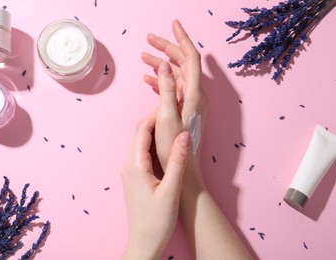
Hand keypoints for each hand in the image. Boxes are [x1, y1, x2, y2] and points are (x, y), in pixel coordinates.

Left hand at [121, 112, 190, 259]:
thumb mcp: (171, 190)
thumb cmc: (157, 220)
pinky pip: (143, 153)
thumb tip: (184, 134)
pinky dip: (155, 144)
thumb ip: (177, 161)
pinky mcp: (135, 177)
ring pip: (142, 142)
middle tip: (176, 112)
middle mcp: (129, 164)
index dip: (157, 115)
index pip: (143, 129)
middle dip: (157, 120)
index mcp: (135, 165)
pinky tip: (169, 145)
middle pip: (141, 133)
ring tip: (175, 125)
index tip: (172, 106)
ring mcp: (130, 171)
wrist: (144, 242)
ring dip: (157, 131)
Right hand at [142, 20, 204, 171]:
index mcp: (194, 93)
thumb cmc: (174, 147)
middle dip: (166, 48)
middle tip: (148, 39)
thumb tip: (164, 64)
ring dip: (161, 64)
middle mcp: (195, 95)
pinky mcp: (184, 110)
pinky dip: (161, 80)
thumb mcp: (167, 116)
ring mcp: (190, 102)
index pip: (191, 57)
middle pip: (183, 63)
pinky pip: (173, 88)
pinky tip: (149, 79)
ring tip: (143, 56)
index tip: (173, 24)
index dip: (182, 39)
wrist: (184, 170)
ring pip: (176, 75)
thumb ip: (167, 88)